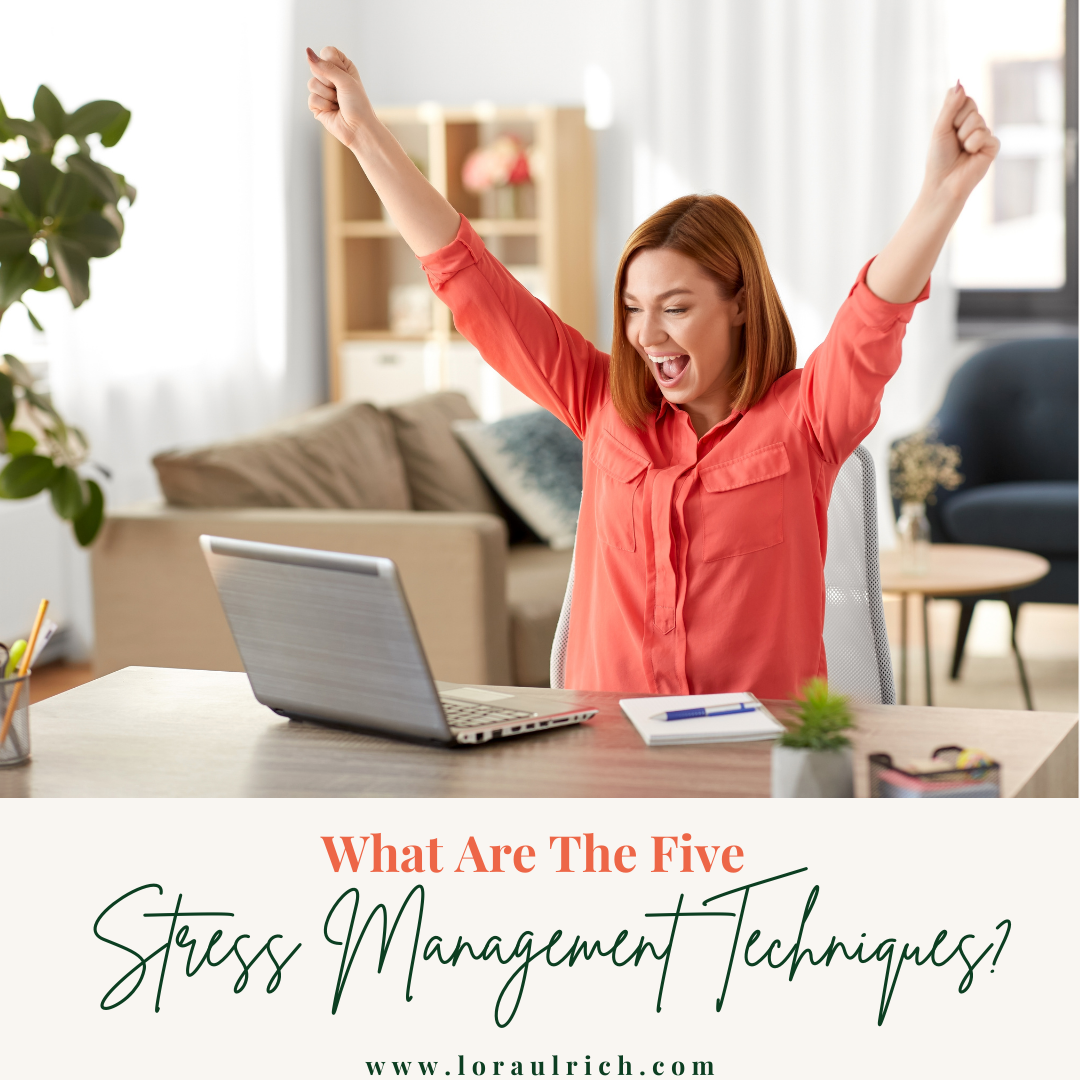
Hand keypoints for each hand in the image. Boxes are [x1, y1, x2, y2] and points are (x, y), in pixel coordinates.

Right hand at [306, 46, 374, 149]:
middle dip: (329, 81)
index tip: (344, 76)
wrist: (359, 129)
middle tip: (340, 92)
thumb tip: (308, 53)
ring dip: (327, 95)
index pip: (327, 52)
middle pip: (316, 67)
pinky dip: (323, 106)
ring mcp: (323, 91)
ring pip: (311, 83)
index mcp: (342, 67)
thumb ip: (326, 66)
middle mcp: (331, 77)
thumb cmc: (358, 104)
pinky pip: (311, 99)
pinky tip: (333, 111)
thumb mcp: (345, 80)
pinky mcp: (317, 105)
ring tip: (338, 103)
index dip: (332, 63)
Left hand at [922, 82, 999, 207]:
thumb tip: (960, 83)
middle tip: (954, 141)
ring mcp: (985, 134)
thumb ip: (950, 106)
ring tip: (961, 150)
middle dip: (958, 124)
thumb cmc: (939, 158)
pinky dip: (973, 144)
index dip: (953, 111)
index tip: (947, 127)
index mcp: (961, 119)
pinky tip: (971, 155)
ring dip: (964, 136)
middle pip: (971, 107)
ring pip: (977, 120)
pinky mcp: (992, 146)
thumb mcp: (940, 128)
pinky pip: (985, 134)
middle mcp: (974, 124)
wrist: (943, 184)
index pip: (963, 98)